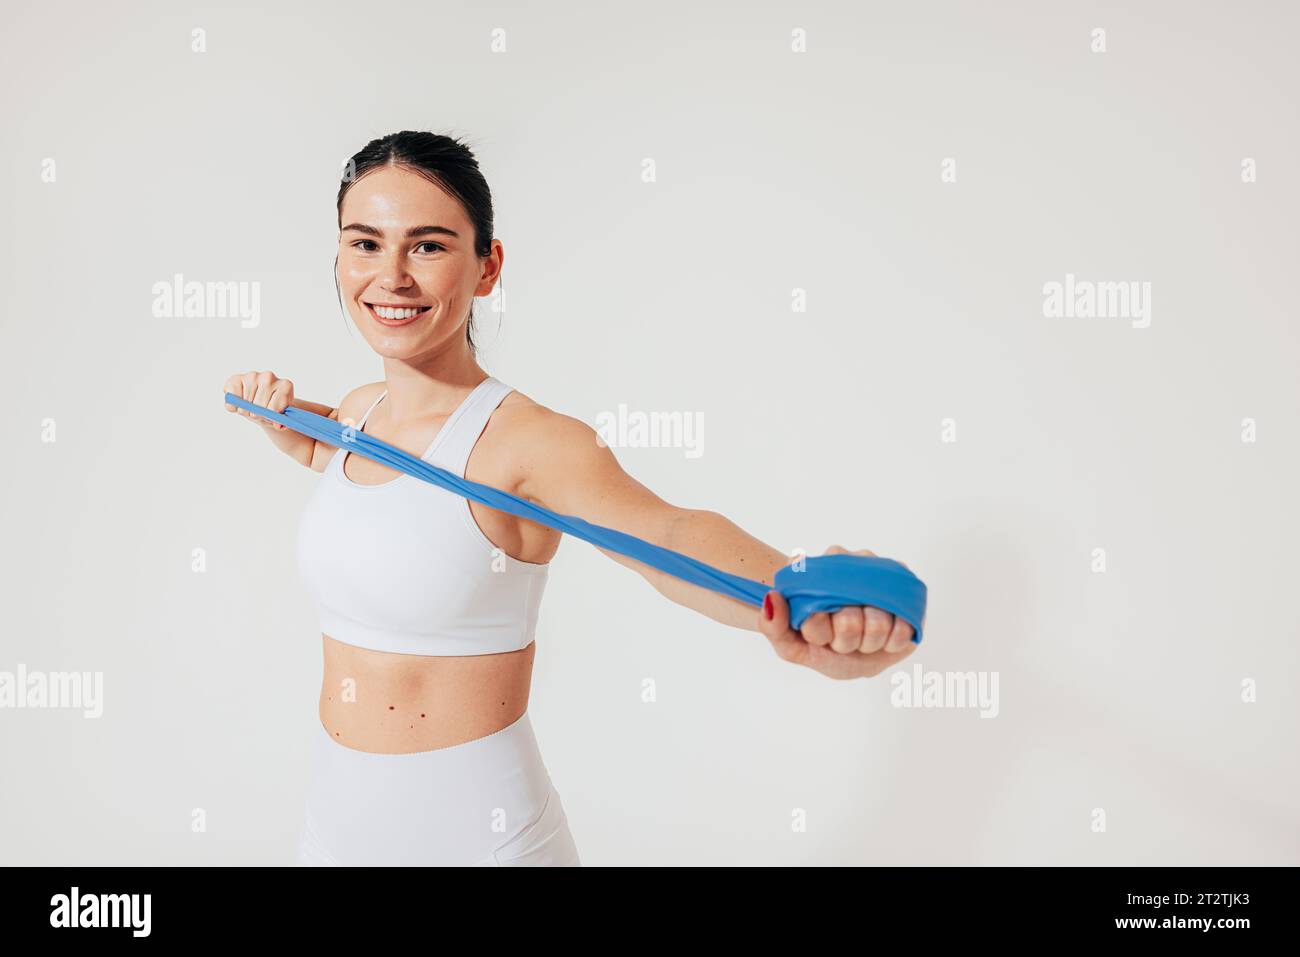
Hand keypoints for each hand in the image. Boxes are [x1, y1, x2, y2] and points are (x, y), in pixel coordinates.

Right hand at [223, 370, 294, 431]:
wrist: (263, 402)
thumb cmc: (273, 409)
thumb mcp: (281, 418)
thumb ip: (282, 423)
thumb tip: (278, 425)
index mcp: (285, 386)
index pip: (274, 409)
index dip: (270, 417)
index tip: (272, 416)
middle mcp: (269, 377)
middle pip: (259, 406)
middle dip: (257, 414)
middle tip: (259, 412)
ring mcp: (253, 375)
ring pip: (245, 403)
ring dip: (245, 411)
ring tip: (251, 407)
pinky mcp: (236, 378)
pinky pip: (231, 396)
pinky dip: (232, 406)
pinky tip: (239, 403)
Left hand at [758, 545, 918, 679]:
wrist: (850, 650)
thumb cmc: (818, 643)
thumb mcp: (791, 645)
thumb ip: (773, 627)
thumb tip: (772, 597)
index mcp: (818, 570)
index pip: (817, 610)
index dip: (820, 632)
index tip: (820, 636)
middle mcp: (850, 564)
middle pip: (849, 621)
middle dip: (844, 642)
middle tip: (841, 639)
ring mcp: (880, 577)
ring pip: (878, 623)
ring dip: (868, 642)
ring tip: (861, 637)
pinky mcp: (906, 593)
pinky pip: (904, 626)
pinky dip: (892, 641)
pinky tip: (883, 639)